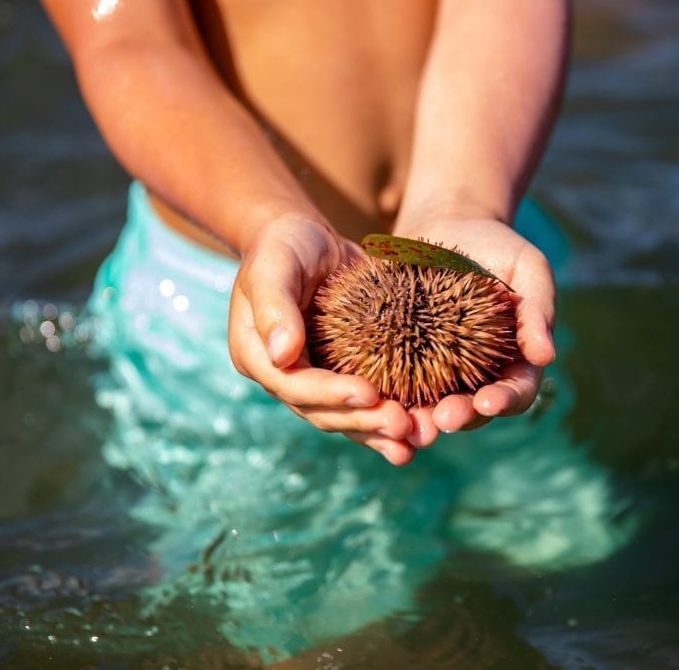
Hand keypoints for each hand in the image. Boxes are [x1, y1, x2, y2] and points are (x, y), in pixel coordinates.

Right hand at [228, 216, 417, 464]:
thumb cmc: (283, 245)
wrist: (304, 237)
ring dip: (381, 432)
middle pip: (323, 412)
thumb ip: (274, 306)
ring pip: (347, 417)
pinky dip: (389, 418)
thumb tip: (282, 354)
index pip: (294, 386)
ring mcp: (316, 379)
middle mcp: (285, 377)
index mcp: (258, 356)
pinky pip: (366, 403)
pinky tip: (420, 430)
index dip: (331, 394)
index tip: (370, 393)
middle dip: (364, 422)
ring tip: (418, 440)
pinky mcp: (344, 373)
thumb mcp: (273, 265)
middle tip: (403, 425)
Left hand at [392, 216, 555, 445]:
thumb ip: (538, 310)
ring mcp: (439, 371)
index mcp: (514, 362)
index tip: (489, 401)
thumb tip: (546, 356)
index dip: (505, 401)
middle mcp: (477, 376)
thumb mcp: (528, 268)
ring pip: (432, 407)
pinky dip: (388, 396)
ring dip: (422, 420)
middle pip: (473, 410)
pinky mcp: (403, 359)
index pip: (517, 392)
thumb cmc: (497, 246)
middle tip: (444, 418)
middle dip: (461, 417)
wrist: (448, 226)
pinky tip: (375, 398)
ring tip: (408, 423)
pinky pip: (395, 383)